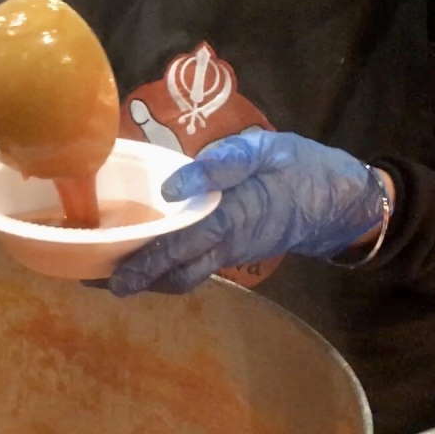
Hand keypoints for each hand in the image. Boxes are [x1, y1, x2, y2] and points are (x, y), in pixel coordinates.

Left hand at [109, 131, 385, 295]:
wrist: (341, 199)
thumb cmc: (301, 167)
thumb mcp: (266, 150)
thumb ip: (223, 162)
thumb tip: (173, 186)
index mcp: (235, 216)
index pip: (185, 245)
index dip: (150, 262)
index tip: (116, 276)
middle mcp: (228, 242)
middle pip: (177, 270)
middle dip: (137, 279)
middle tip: (93, 283)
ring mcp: (229, 251)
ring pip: (183, 275)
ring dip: (147, 278)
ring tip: (103, 275)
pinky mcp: (229, 251)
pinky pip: (192, 267)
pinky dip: (163, 269)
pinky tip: (137, 259)